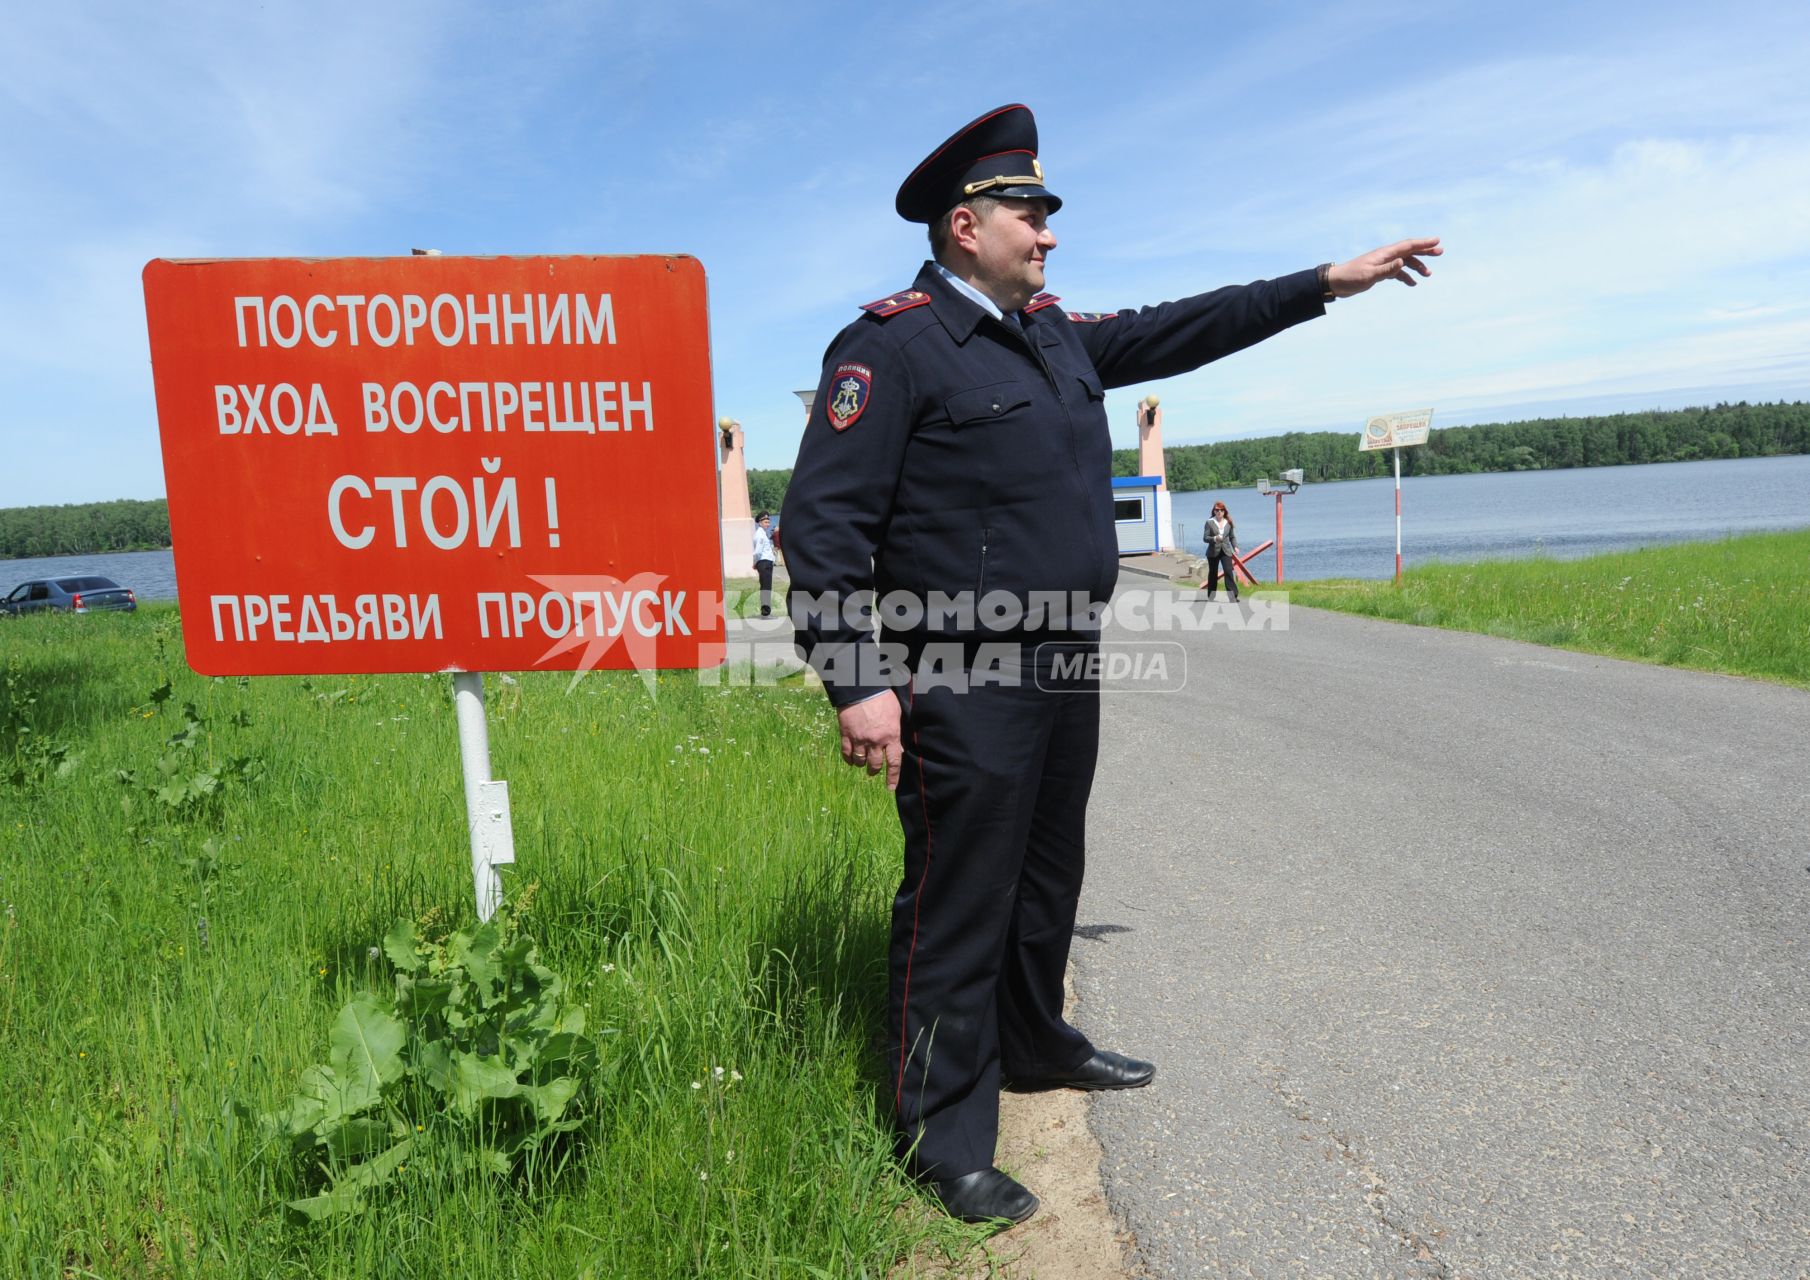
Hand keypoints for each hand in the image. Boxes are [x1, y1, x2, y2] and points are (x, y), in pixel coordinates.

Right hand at [838, 692, 902, 790]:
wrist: (861, 687)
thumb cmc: (882, 697)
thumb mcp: (896, 713)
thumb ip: (897, 731)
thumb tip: (900, 748)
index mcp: (891, 735)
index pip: (894, 762)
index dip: (893, 777)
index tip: (891, 787)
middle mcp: (875, 741)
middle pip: (875, 764)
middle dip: (875, 771)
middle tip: (873, 771)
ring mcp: (859, 738)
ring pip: (860, 761)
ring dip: (861, 765)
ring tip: (862, 763)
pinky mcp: (846, 734)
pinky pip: (846, 753)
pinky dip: (849, 759)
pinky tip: (850, 760)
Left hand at [1326, 237, 1441, 296]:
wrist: (1336, 282)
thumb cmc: (1351, 277)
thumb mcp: (1370, 275)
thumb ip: (1387, 269)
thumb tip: (1403, 262)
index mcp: (1384, 254)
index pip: (1407, 245)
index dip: (1423, 243)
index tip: (1437, 240)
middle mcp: (1385, 256)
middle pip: (1409, 251)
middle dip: (1425, 251)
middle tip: (1440, 252)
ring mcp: (1383, 264)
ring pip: (1405, 262)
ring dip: (1417, 266)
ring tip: (1429, 274)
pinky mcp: (1379, 272)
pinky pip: (1397, 272)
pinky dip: (1406, 276)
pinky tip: (1412, 284)